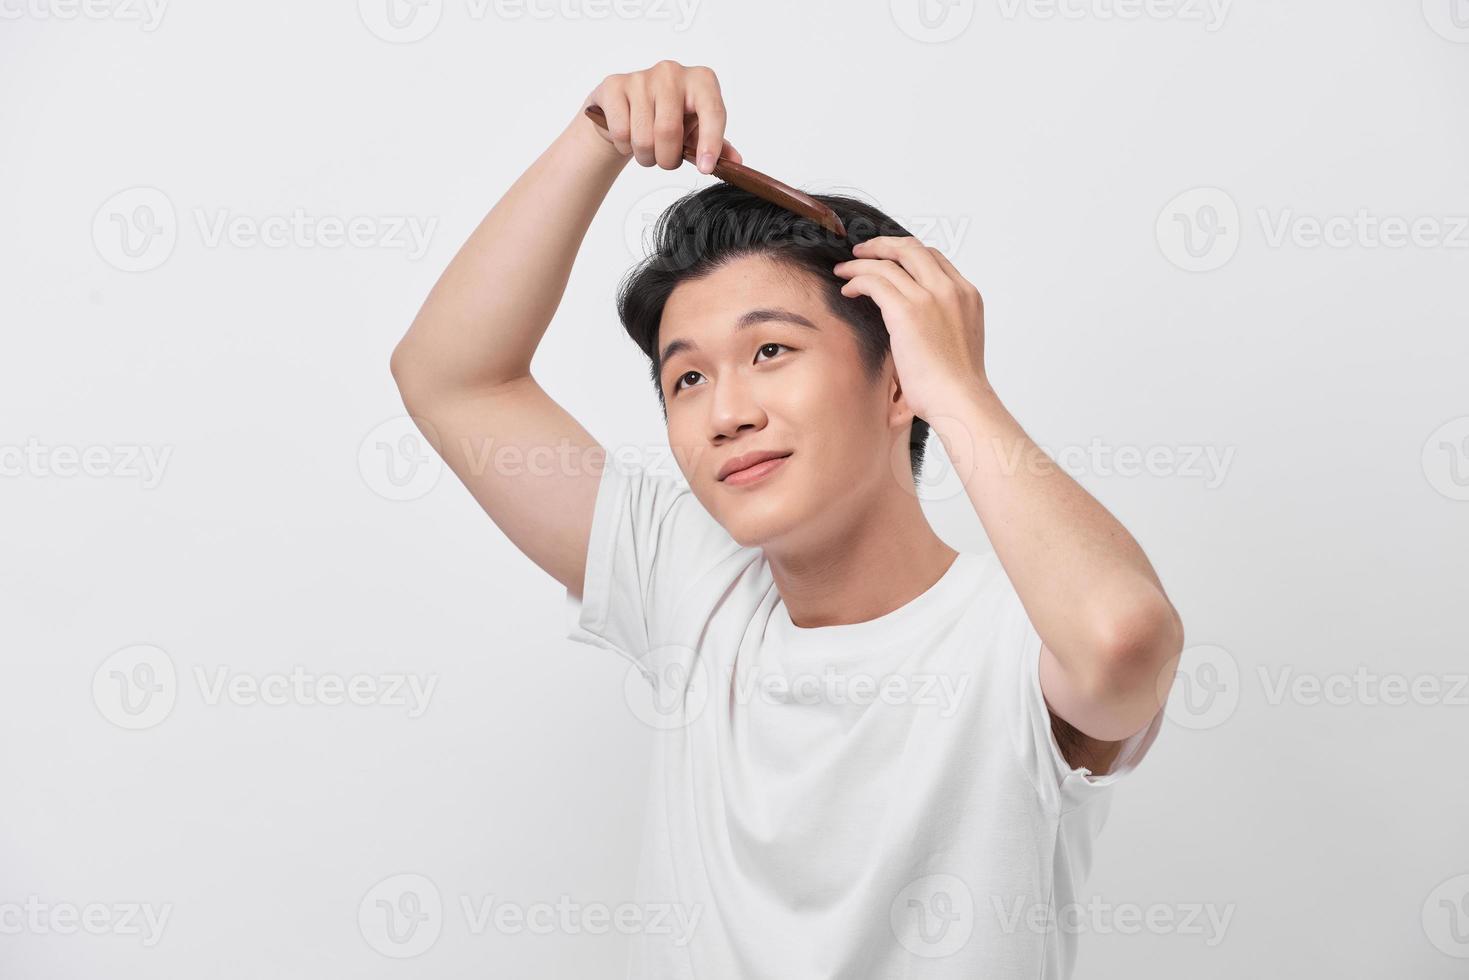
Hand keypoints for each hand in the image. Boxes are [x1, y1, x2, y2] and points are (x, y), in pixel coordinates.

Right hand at [582, 60, 742, 173]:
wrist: (627, 109)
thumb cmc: (668, 118)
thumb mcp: (695, 131)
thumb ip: (716, 146)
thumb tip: (735, 162)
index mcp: (701, 81)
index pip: (712, 112)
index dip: (710, 143)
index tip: (706, 168)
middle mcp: (672, 72)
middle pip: (669, 130)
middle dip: (667, 159)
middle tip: (666, 160)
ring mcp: (642, 77)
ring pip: (643, 137)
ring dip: (645, 156)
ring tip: (647, 149)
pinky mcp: (614, 85)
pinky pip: (620, 132)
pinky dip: (624, 146)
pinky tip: (628, 136)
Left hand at [833, 236, 990, 419]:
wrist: (960, 400)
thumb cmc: (956, 385)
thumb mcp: (956, 341)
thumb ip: (941, 321)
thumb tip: (915, 322)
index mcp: (967, 295)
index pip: (934, 258)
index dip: (906, 254)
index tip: (887, 260)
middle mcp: (950, 289)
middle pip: (911, 248)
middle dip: (881, 245)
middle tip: (861, 251)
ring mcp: (930, 297)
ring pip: (888, 262)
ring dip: (861, 263)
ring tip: (844, 270)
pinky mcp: (907, 311)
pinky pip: (874, 281)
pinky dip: (857, 280)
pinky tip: (847, 290)